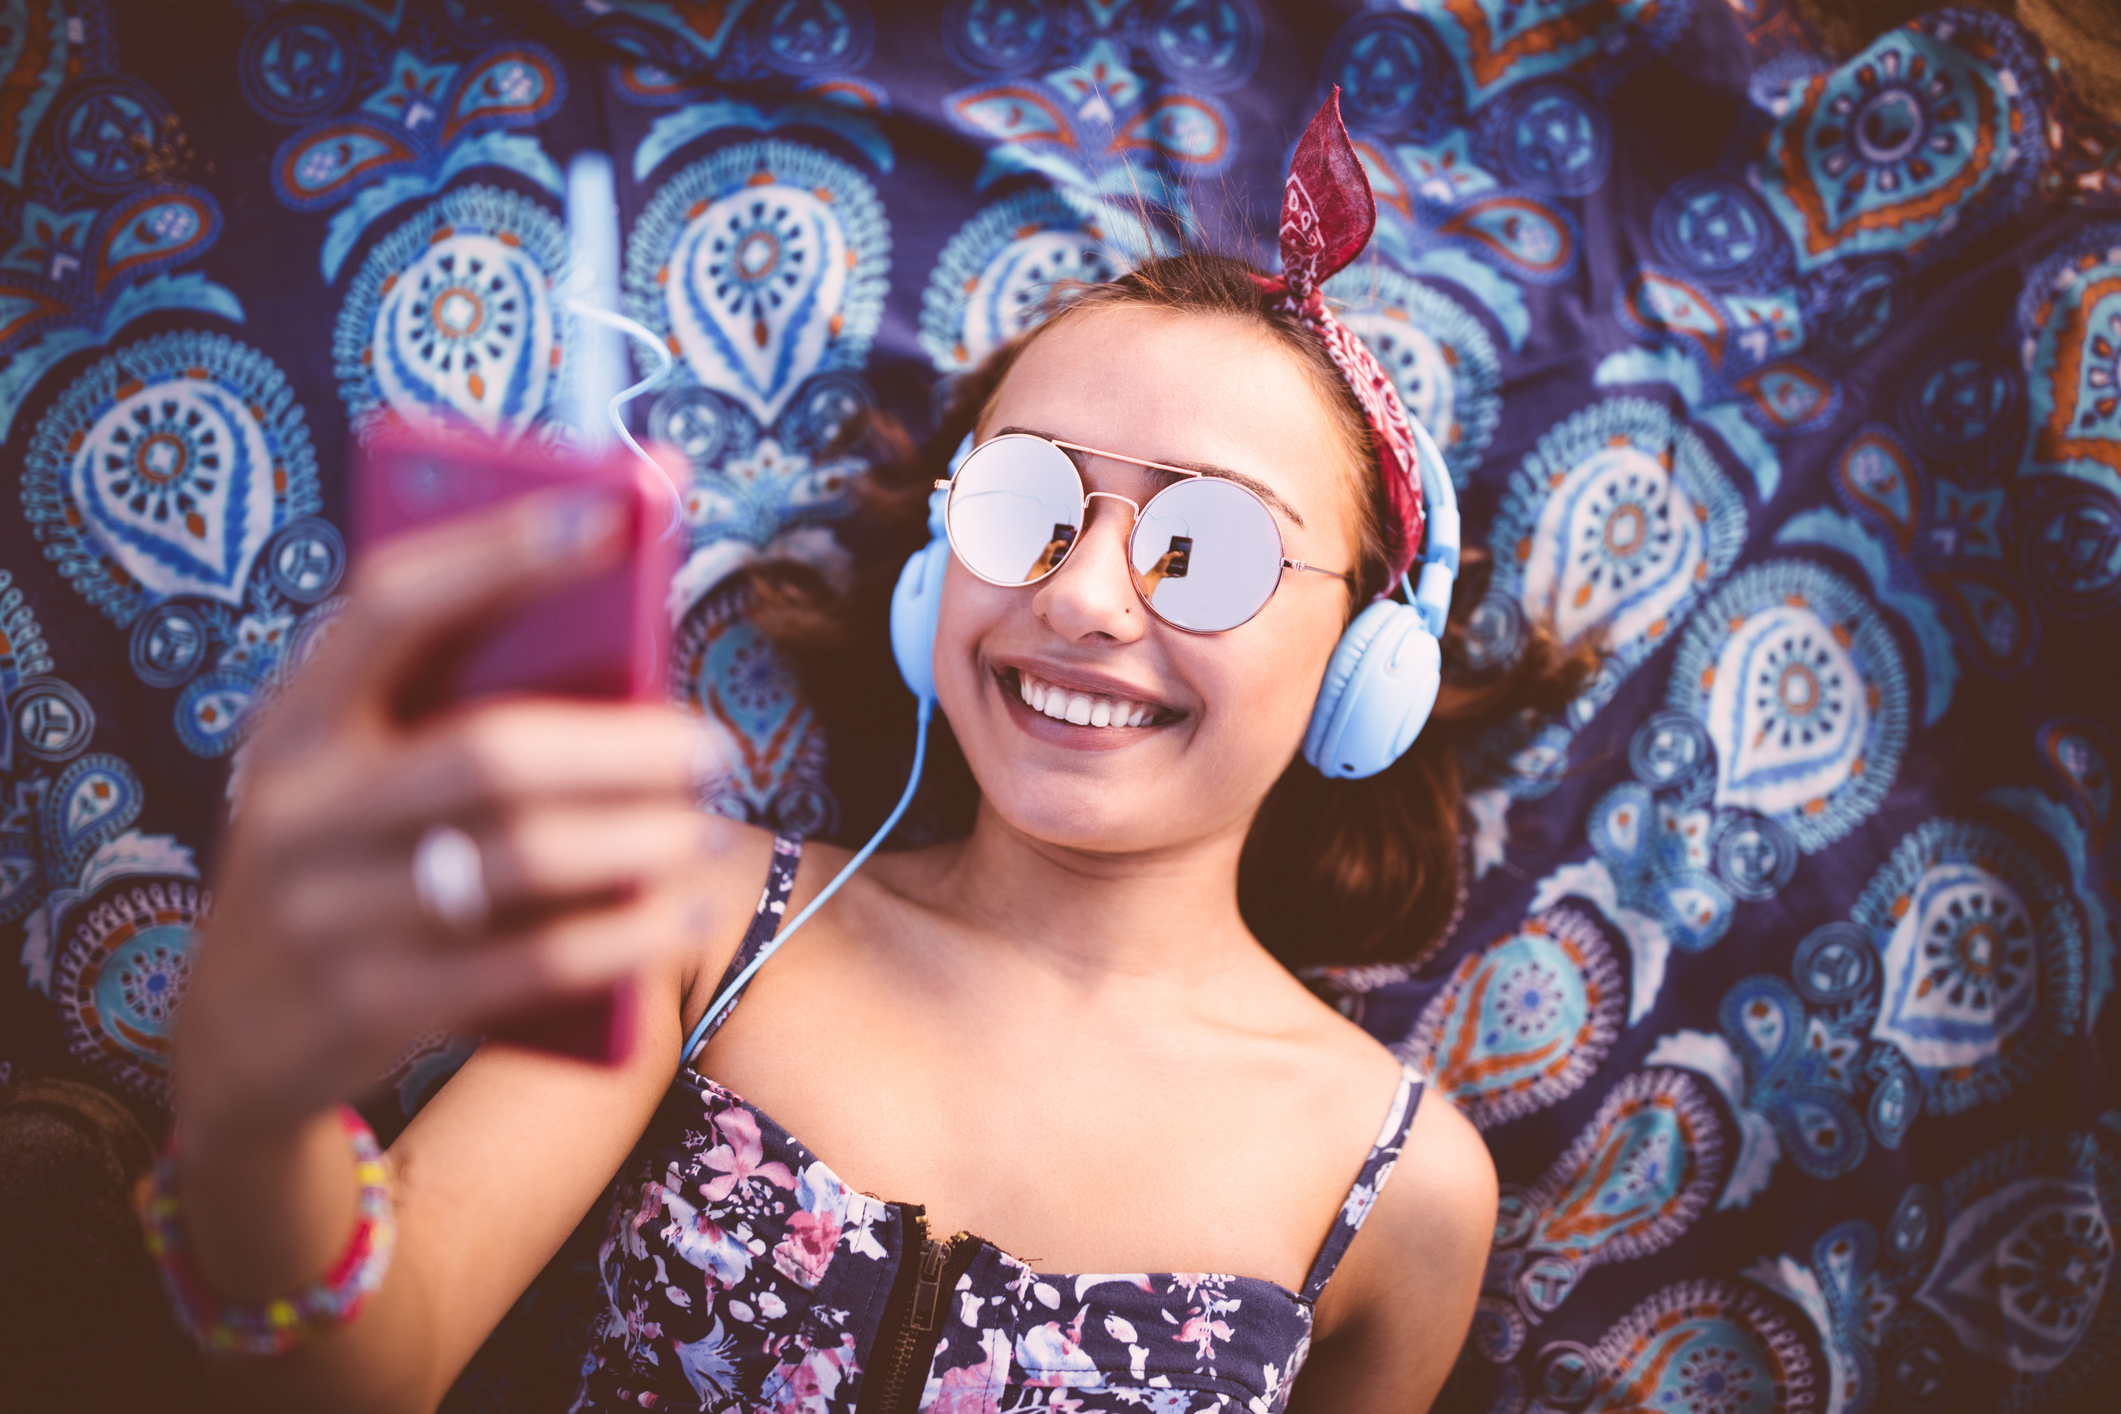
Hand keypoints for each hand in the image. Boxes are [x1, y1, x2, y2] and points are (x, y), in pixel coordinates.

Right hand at [175, 488, 714, 1146]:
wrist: (236, 1041)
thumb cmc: (345, 866)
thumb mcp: (353, 777)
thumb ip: (452, 711)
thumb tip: (629, 639)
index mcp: (295, 721)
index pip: (393, 605)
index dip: (500, 552)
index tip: (609, 510)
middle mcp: (299, 810)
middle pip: (491, 753)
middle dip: (625, 746)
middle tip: (714, 746)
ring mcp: (328, 914)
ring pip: (521, 860)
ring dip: (638, 840)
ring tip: (702, 829)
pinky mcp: (374, 1006)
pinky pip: (530, 962)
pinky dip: (624, 935)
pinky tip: (681, 911)